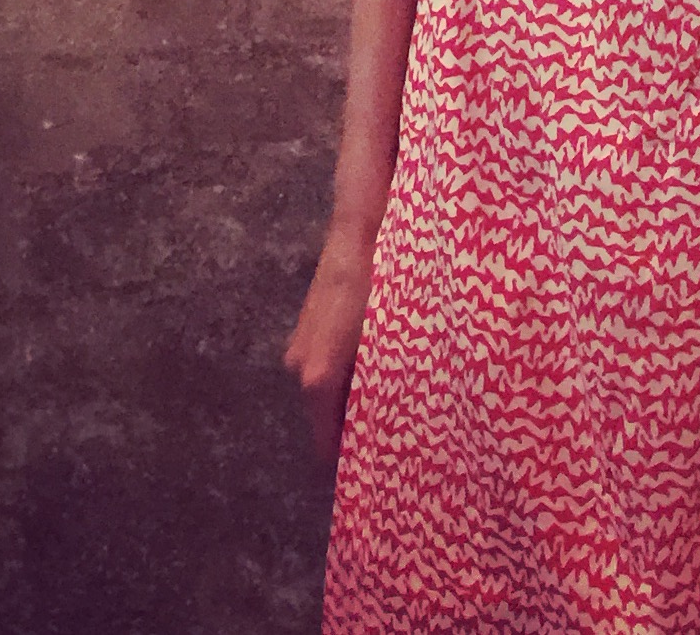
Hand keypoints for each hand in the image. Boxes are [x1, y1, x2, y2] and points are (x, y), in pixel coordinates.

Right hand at [283, 225, 377, 471]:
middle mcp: (300, 367)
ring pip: (327, 390)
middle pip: (326, 416)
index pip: (325, 443)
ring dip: (351, 396)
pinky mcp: (308, 325)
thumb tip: (400, 427)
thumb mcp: (388, 342)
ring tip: (392, 396)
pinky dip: (346, 373)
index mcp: (317, 378)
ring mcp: (300, 344)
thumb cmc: (379, 285)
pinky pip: (325, 366)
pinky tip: (375, 362)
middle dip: (355, 426)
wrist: (360, 229)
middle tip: (396, 431)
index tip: (380, 470)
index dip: (351, 460)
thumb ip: (385, 389)